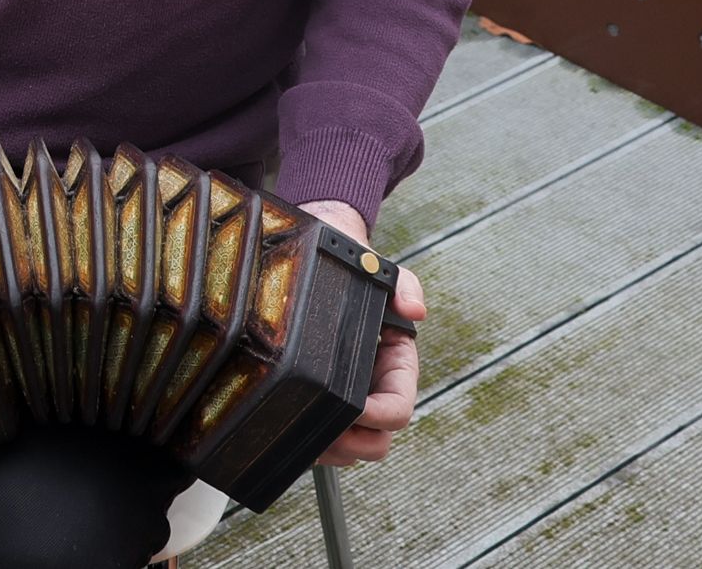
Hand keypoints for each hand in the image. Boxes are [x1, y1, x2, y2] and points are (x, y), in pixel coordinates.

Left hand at [302, 200, 426, 464]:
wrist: (315, 252)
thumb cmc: (349, 265)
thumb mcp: (376, 269)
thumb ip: (403, 286)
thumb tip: (416, 310)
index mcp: (393, 367)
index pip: (397, 410)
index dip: (378, 417)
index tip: (354, 408)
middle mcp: (371, 389)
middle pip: (374, 441)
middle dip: (351, 443)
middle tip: (321, 430)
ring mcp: (344, 399)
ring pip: (347, 448)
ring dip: (328, 449)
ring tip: (301, 432)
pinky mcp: (315, 400)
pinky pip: (318, 439)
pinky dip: (306, 444)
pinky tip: (285, 430)